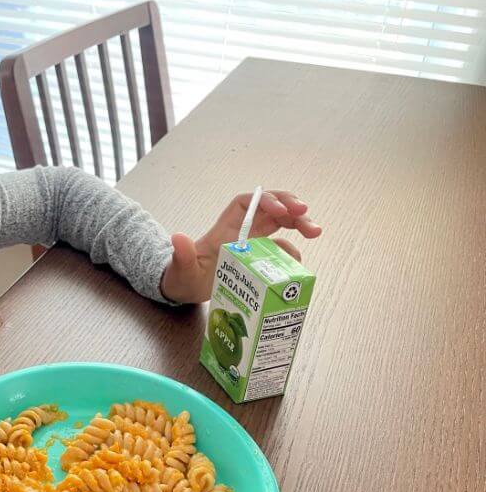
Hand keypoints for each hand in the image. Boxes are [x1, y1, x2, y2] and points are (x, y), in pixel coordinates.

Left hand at [160, 190, 321, 303]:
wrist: (185, 291)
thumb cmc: (182, 276)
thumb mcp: (181, 269)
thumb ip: (182, 256)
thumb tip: (178, 238)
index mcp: (225, 229)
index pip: (246, 204)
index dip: (264, 201)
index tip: (281, 210)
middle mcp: (241, 232)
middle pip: (270, 210)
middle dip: (290, 208)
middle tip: (307, 215)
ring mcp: (252, 245)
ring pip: (280, 226)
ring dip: (299, 224)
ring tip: (314, 232)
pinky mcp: (259, 260)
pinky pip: (279, 251)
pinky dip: (292, 252)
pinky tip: (298, 262)